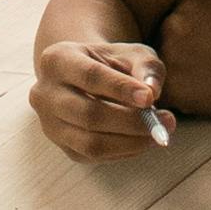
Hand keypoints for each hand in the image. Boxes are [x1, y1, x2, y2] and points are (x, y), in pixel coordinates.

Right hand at [29, 32, 170, 163]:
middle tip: (166, 121)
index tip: (150, 98)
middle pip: (88, 114)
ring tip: (159, 133)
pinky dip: (123, 151)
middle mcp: (44, 94)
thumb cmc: (112, 62)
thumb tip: (152, 91)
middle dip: (130, 121)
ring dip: (130, 142)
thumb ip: (145, 67)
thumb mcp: (131, 53)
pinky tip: (143, 140)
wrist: (86, 75)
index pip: (90, 76)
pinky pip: (94, 156)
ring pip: (90, 142)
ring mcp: (50, 124)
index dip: (120, 89)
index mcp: (57, 59)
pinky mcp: (62, 146)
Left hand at [154, 0, 210, 114]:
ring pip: (160, 64)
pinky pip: (162, 89)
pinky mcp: (170, 84)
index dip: (188, 32)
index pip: (172, 15)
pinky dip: (177, 93)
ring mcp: (169, 52)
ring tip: (206, 76)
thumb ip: (194, 7)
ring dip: (175, 72)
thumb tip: (172, 10)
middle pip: (162, 38)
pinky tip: (202, 90)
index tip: (207, 41)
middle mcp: (172, 21)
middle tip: (208, 62)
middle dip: (178, 51)